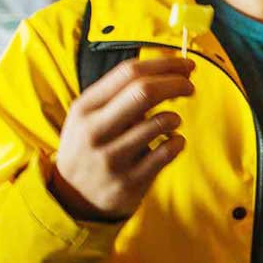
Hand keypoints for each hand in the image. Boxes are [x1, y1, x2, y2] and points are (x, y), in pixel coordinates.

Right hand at [51, 56, 194, 219]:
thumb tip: (168, 68)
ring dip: (174, 117)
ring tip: (171, 120)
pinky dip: (177, 141)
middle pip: (145, 91)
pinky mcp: (130, 181)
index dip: (164, 64)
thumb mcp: (89, 116)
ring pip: (160, 121)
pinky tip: (172, 141)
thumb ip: (119, 93)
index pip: (129, 73)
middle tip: (189, 86)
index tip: (185, 65)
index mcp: (84, 108)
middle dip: (176, 83)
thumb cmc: (91, 146)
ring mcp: (111, 158)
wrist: (72, 198)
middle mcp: (94, 131)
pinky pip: (167, 151)